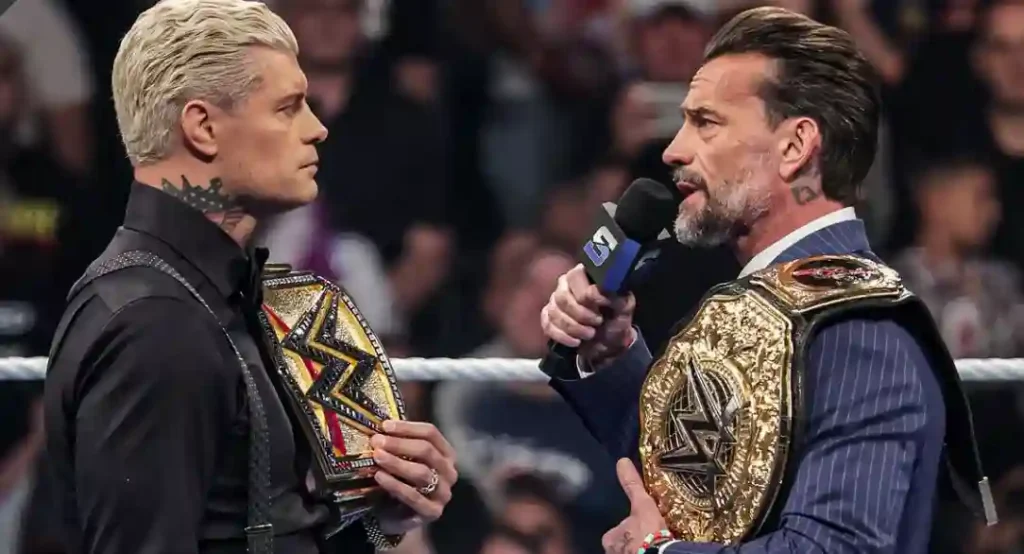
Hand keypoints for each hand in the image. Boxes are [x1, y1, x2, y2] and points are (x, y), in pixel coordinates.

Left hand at [370, 420, 457, 534]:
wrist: (396, 517)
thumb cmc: (401, 482)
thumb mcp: (402, 459)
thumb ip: (398, 443)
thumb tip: (381, 425)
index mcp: (446, 454)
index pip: (431, 434)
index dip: (408, 428)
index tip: (384, 426)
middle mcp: (449, 472)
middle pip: (427, 451)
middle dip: (399, 444)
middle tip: (377, 441)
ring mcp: (443, 493)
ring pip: (422, 472)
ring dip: (397, 462)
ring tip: (377, 456)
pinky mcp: (433, 512)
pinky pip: (414, 496)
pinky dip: (395, 485)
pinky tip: (380, 476)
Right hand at [540, 263, 635, 365]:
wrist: (609, 342)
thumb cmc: (616, 319)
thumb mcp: (624, 306)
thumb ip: (616, 296)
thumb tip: (599, 293)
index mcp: (584, 274)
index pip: (576, 277)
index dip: (588, 296)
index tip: (602, 309)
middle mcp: (566, 284)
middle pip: (562, 297)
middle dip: (581, 315)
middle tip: (597, 323)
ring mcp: (555, 301)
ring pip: (554, 312)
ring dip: (574, 328)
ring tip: (590, 334)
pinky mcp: (548, 318)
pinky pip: (547, 325)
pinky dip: (562, 336)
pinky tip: (576, 341)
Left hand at [602, 459, 668, 553]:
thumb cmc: (646, 532)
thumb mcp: (642, 505)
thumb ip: (632, 485)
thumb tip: (622, 461)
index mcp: (610, 538)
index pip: (615, 533)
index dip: (626, 529)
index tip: (637, 528)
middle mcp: (612, 552)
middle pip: (621, 545)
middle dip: (631, 542)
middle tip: (647, 538)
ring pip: (629, 553)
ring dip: (639, 550)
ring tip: (652, 546)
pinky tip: (656, 552)